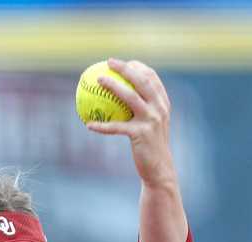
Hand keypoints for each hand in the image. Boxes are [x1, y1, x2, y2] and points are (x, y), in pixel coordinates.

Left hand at [85, 58, 176, 188]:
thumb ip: (142, 110)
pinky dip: (102, 126)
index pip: (151, 77)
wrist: (159, 168)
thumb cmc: (150, 146)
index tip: (122, 62)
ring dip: (113, 86)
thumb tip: (119, 97)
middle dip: (126, 68)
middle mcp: (159, 108)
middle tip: (109, 62)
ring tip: (98, 80)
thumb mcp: (150, 125)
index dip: (137, 66)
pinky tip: (88, 124)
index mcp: (162, 103)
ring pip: (130, 97)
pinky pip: (116, 127)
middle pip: (142, 81)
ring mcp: (151, 120)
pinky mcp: (141, 134)